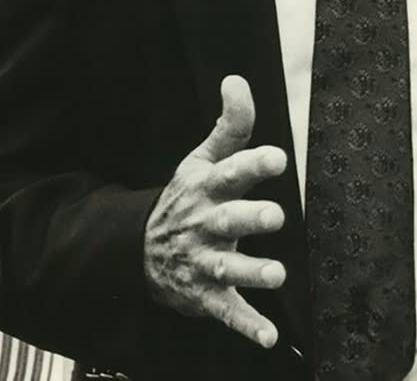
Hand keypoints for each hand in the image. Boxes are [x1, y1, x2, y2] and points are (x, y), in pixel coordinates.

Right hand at [144, 75, 287, 347]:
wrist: (138, 250)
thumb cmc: (187, 197)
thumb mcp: (201, 158)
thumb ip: (229, 124)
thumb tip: (237, 79)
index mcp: (208, 187)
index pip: (231, 172)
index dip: (253, 164)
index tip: (277, 158)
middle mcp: (205, 224)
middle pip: (229, 220)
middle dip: (250, 219)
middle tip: (275, 216)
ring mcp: (203, 261)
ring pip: (228, 269)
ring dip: (251, 273)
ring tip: (277, 275)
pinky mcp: (205, 295)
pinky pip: (227, 311)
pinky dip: (246, 325)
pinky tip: (270, 336)